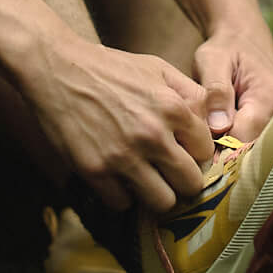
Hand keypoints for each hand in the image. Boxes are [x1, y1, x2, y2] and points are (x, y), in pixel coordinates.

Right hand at [20, 36, 213, 214]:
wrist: (57, 68)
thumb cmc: (111, 68)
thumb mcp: (158, 68)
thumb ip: (191, 95)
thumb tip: (215, 125)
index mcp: (173, 108)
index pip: (207, 152)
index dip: (196, 153)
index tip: (184, 153)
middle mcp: (152, 135)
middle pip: (190, 184)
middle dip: (183, 181)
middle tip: (169, 174)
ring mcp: (123, 156)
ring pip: (162, 202)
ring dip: (156, 194)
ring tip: (146, 180)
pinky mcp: (95, 171)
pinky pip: (122, 204)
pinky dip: (121, 195)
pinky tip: (117, 177)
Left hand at [192, 18, 272, 144]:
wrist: (245, 36)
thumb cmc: (225, 46)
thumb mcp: (212, 60)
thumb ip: (216, 92)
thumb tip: (218, 127)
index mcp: (269, 94)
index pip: (243, 137)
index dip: (217, 146)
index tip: (195, 143)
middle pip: (250, 146)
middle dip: (223, 147)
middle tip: (199, 137)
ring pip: (252, 145)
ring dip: (229, 143)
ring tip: (210, 129)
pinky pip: (255, 138)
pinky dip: (236, 137)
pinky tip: (222, 128)